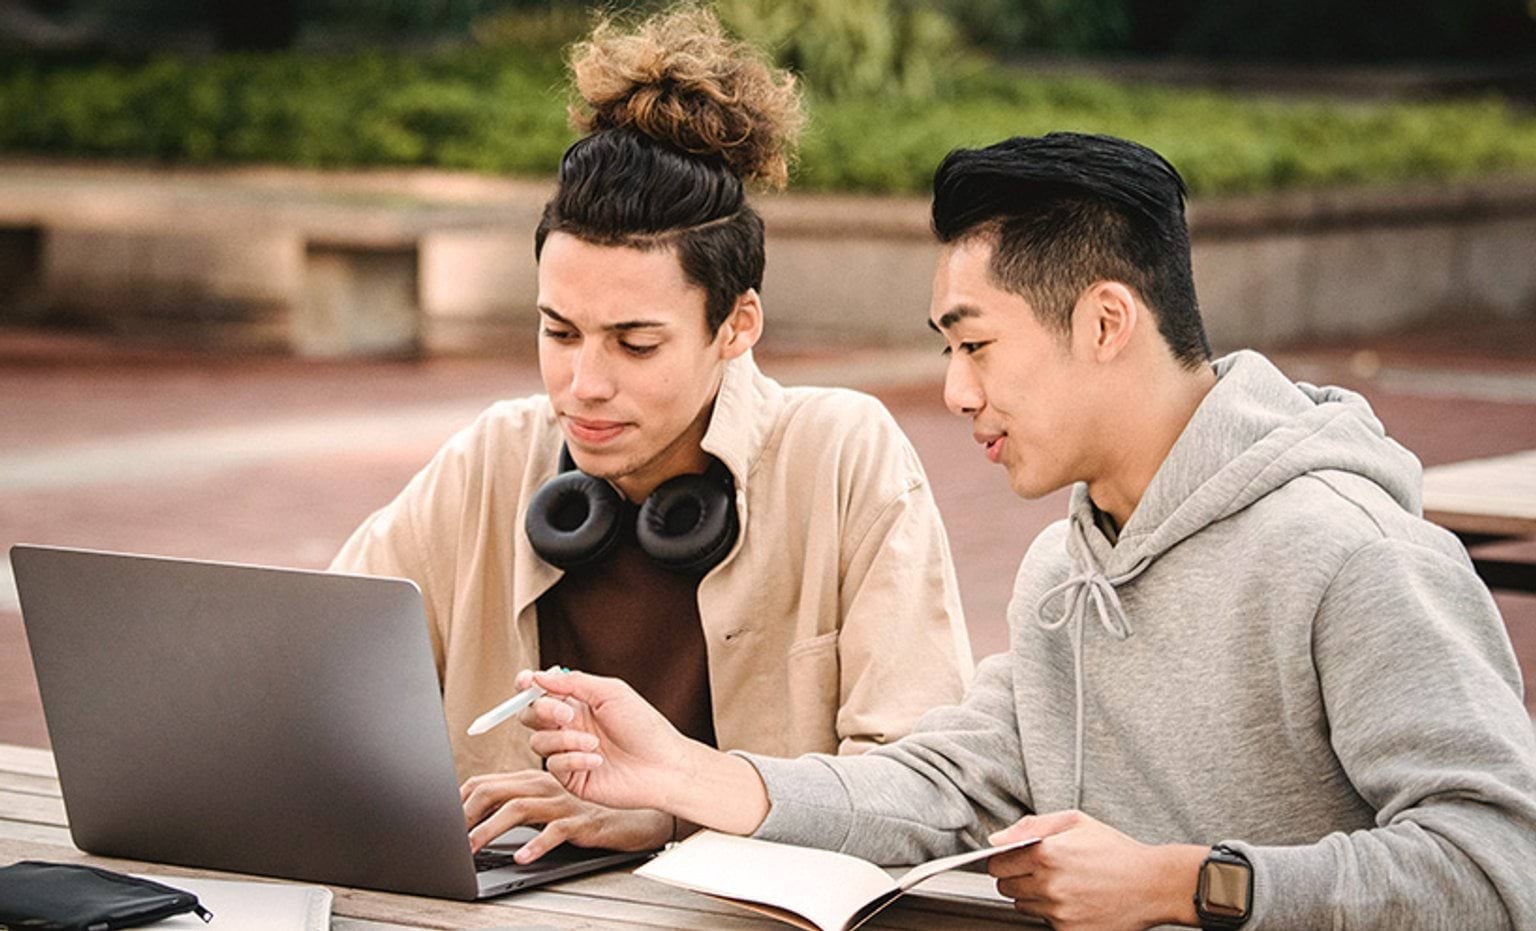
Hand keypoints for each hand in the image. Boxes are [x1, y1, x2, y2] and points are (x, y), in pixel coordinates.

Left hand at [460, 769, 671, 862]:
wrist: (630, 819)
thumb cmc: (583, 814)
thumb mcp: (544, 808)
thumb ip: (515, 807)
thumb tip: (473, 824)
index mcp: (531, 779)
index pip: (485, 782)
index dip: (460, 800)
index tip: (443, 821)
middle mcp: (544, 784)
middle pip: (495, 790)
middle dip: (466, 814)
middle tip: (449, 837)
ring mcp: (562, 802)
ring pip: (518, 808)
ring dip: (489, 830)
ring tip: (471, 849)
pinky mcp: (580, 820)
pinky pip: (555, 830)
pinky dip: (536, 845)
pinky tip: (522, 858)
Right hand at [517, 668, 691, 812]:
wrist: (663, 766)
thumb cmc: (644, 727)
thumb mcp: (611, 692)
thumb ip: (573, 683)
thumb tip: (539, 676)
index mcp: (577, 703)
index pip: (540, 692)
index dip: (527, 686)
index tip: (526, 683)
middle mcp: (569, 727)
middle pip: (530, 715)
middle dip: (543, 711)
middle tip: (568, 714)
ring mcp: (568, 753)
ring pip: (538, 742)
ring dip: (564, 739)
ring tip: (594, 743)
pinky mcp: (571, 778)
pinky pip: (553, 765)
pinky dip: (573, 759)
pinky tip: (597, 759)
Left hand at [986, 810, 1204, 929]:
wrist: (1153, 884)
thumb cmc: (1116, 851)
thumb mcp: (1075, 822)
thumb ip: (1031, 826)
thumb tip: (997, 840)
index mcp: (1046, 854)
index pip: (996, 864)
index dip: (1003, 860)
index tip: (1014, 858)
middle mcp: (1049, 885)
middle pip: (1005, 887)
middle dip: (1016, 877)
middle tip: (1040, 870)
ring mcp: (1059, 912)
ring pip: (1023, 906)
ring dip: (1033, 895)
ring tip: (1061, 884)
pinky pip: (1045, 922)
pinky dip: (1053, 913)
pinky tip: (1074, 900)